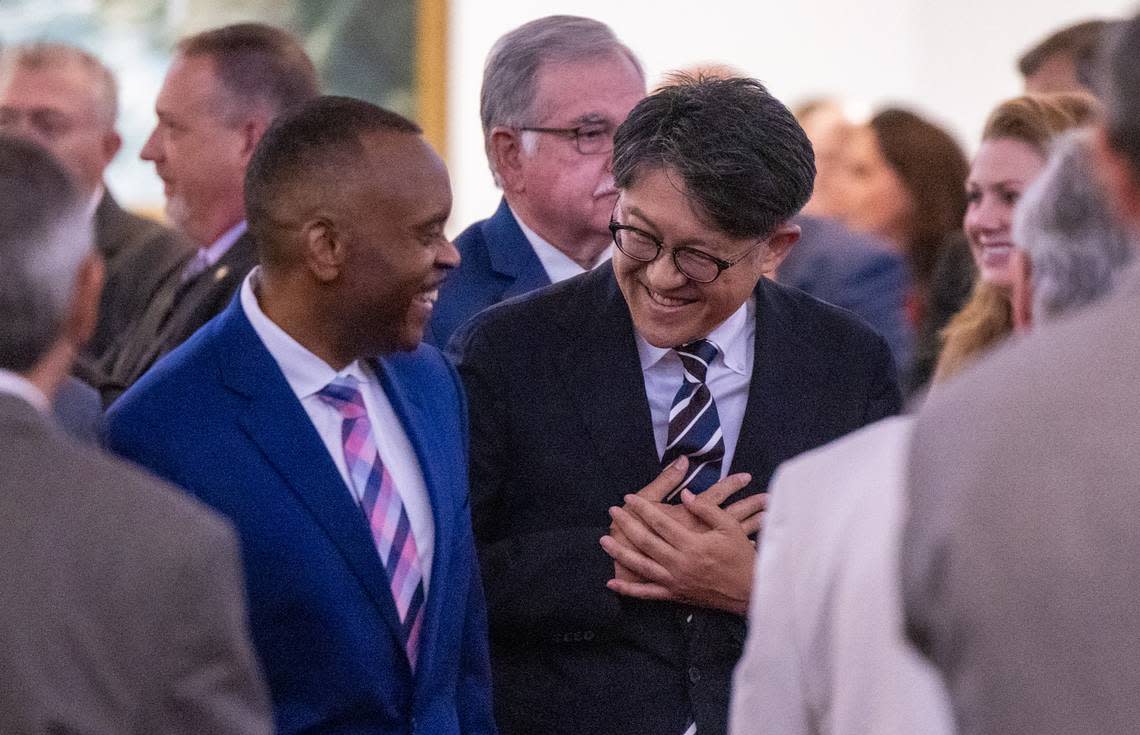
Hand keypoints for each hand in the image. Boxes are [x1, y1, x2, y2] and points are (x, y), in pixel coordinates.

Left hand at [601, 479, 762, 614]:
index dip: (642, 508)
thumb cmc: (741, 557)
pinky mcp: (675, 595)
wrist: (750, 592)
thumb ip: (707, 509)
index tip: (629, 498)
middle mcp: (680, 563)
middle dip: (626, 524)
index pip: (660, 522)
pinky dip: (628, 590)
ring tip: (604, 540)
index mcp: (692, 544)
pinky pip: (647, 594)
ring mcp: (675, 581)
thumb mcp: (729, 527)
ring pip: (641, 566)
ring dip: (620, 553)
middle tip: (612, 512)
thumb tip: (685, 494)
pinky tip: (611, 583)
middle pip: (645, 541)